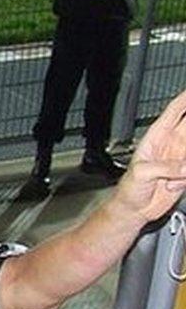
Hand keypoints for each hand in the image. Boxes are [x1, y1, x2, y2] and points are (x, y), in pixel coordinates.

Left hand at [113, 89, 185, 222]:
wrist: (134, 209)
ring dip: (185, 166)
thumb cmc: (129, 188)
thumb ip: (164, 167)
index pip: (175, 112)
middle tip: (184, 142)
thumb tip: (184, 167)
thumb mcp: (142, 173)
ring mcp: (181, 158)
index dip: (185, 99)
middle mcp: (171, 144)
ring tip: (175, 176)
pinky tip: (172, 186)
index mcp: (156, 137)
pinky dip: (185, 180)